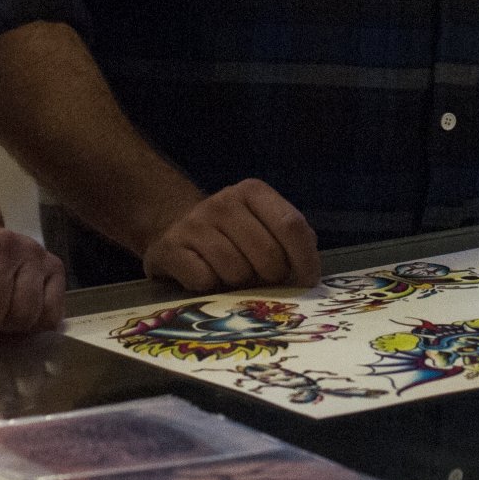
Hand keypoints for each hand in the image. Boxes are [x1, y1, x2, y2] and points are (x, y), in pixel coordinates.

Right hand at [142, 180, 319, 292]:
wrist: (174, 228)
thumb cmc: (231, 235)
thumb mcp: (264, 225)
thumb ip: (291, 240)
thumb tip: (308, 272)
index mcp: (253, 192)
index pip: (292, 226)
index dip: (305, 260)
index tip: (307, 282)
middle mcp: (223, 201)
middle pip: (267, 254)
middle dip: (271, 277)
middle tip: (262, 279)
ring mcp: (194, 222)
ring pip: (235, 270)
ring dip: (239, 284)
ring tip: (231, 276)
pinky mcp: (170, 247)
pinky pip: (204, 280)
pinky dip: (210, 287)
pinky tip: (206, 277)